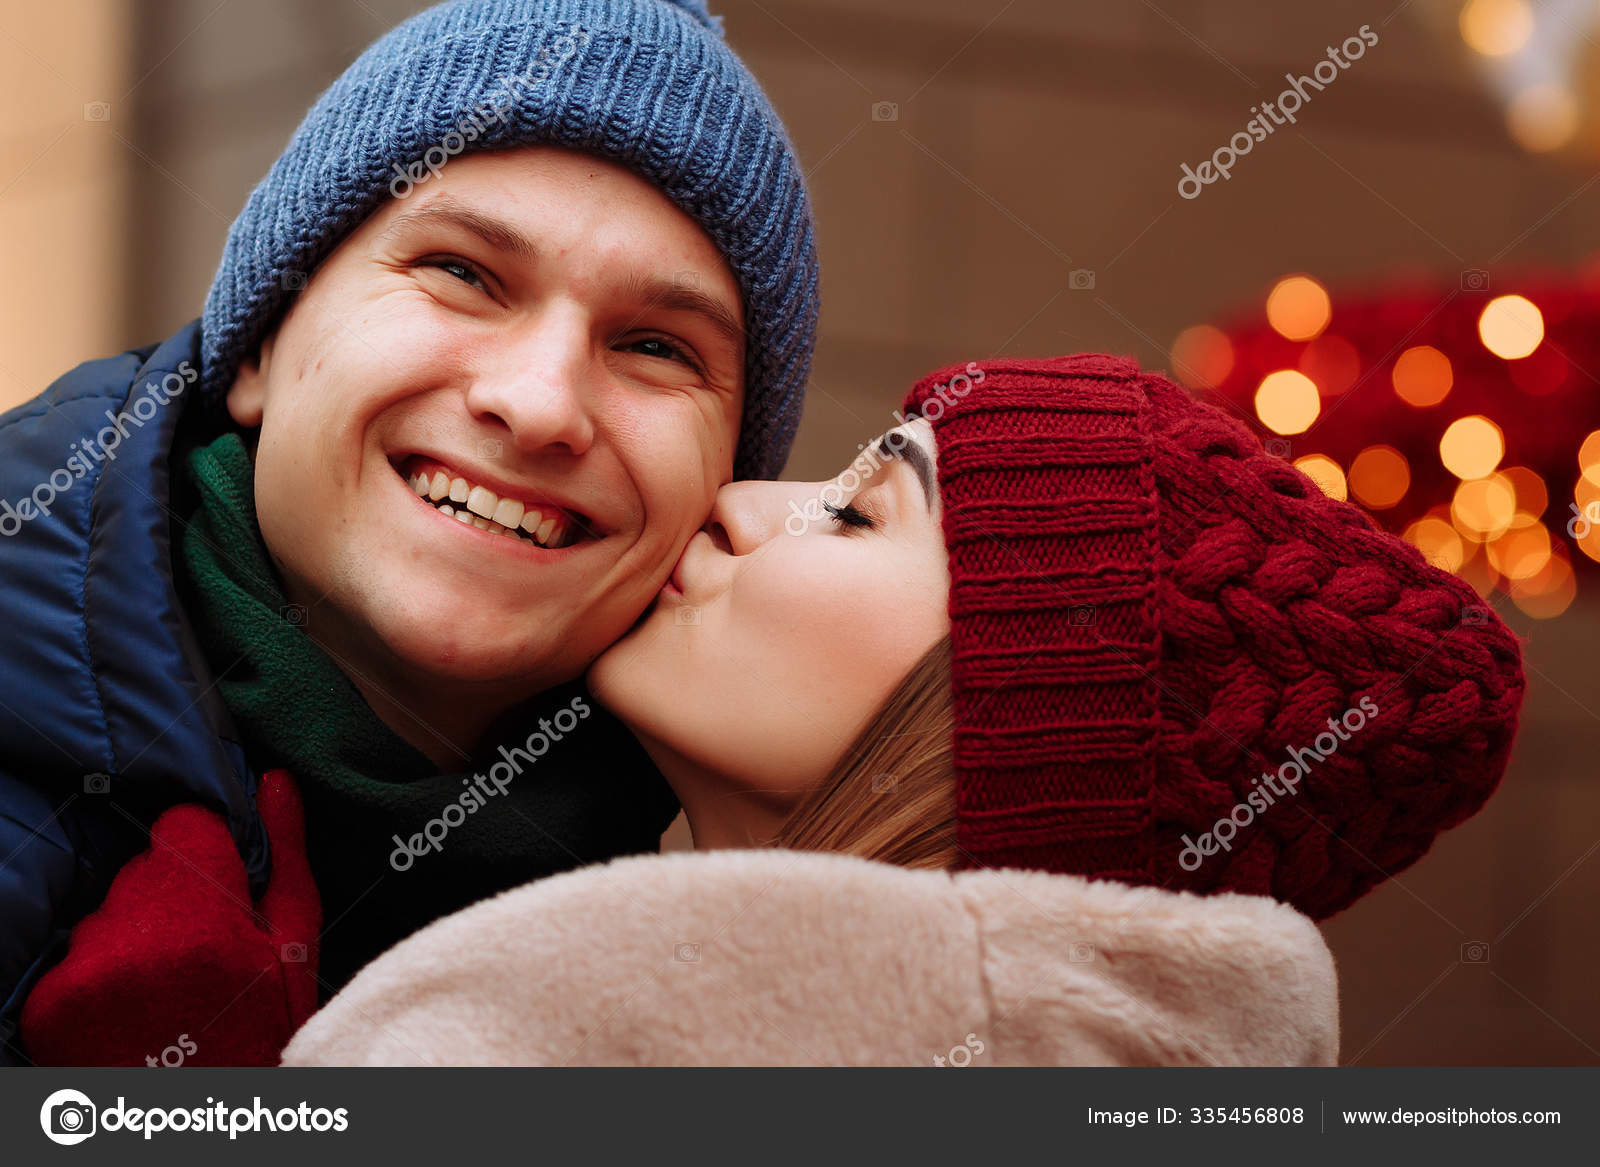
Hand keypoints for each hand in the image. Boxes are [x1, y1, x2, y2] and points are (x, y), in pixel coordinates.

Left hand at [21, 769, 320, 1065]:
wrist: (203, 1109)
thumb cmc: (262, 1025)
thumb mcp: (292, 942)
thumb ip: (284, 856)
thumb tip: (276, 780)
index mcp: (202, 919)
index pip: (183, 825)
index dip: (207, 852)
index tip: (223, 892)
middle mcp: (133, 939)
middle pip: (143, 868)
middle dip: (171, 895)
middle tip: (201, 951)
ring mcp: (84, 974)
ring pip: (107, 911)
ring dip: (133, 934)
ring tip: (166, 986)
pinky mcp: (49, 1005)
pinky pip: (75, 955)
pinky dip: (98, 974)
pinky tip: (131, 1008)